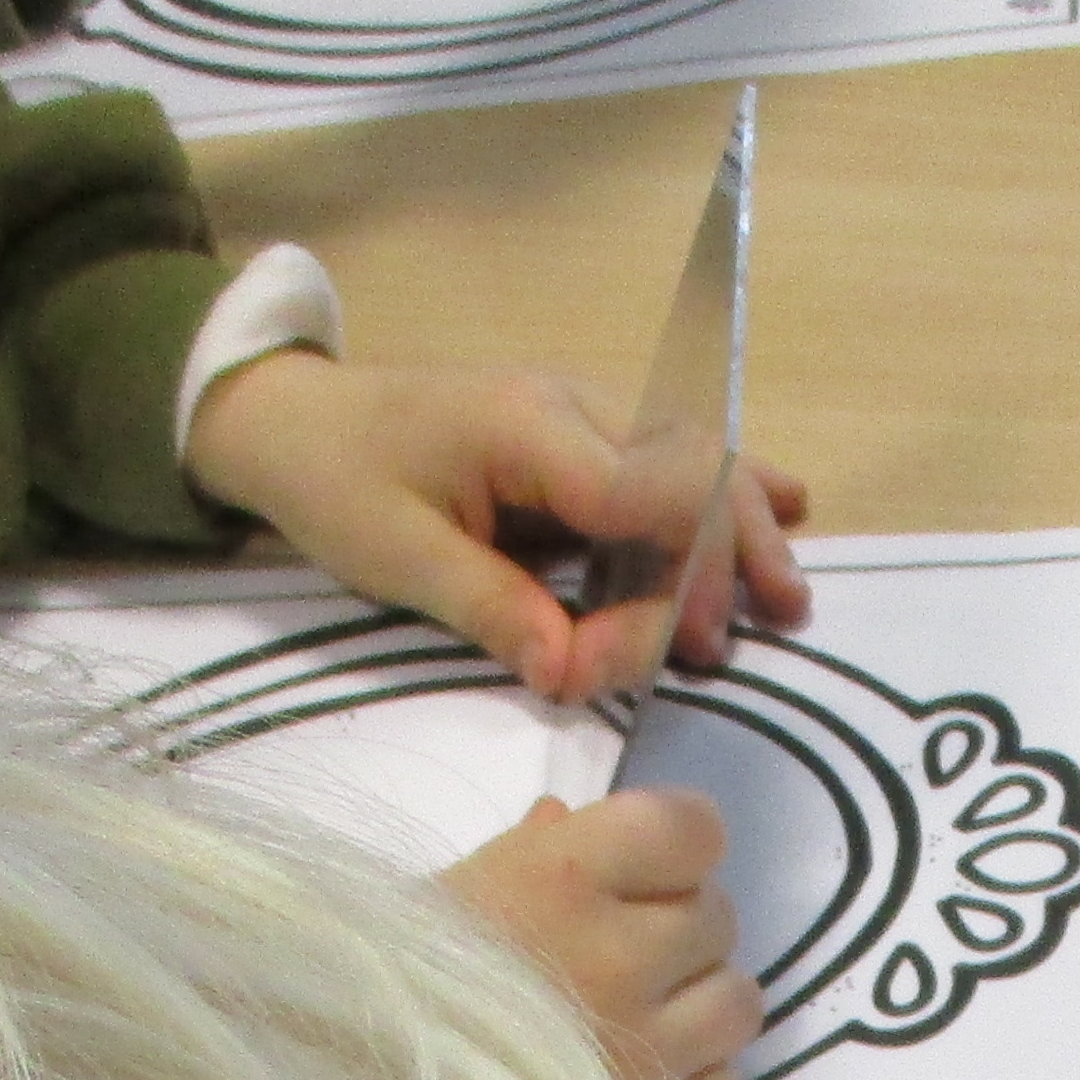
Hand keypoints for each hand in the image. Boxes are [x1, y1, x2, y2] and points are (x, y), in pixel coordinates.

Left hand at [185, 352, 811, 706]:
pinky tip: (786, 508)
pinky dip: (725, 490)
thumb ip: (493, 611)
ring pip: (695, 461)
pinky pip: (669, 460)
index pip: (639, 501)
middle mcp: (575, 405)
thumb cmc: (338, 484)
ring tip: (786, 600)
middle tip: (742, 638)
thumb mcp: (400, 560)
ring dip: (743, 528)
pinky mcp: (579, 437)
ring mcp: (583, 413)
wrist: (292, 421)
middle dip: (724, 557)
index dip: (664, 584)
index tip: (652, 659)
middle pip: (690, 471)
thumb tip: (569, 673)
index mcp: (529, 427)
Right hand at [445, 790, 756, 1079]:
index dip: (680, 843)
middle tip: (623, 947)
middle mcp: (621, 960)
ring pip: (737, 1005)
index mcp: (564, 879)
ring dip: (702, 1002)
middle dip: (680, 924)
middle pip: (716, 918)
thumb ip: (515, 856)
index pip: (690, 830)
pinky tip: (645, 1078)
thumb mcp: (432, 903)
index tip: (650, 862)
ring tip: (645, 1017)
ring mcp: (646, 1055)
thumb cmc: (384, 997)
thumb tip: (565, 820)